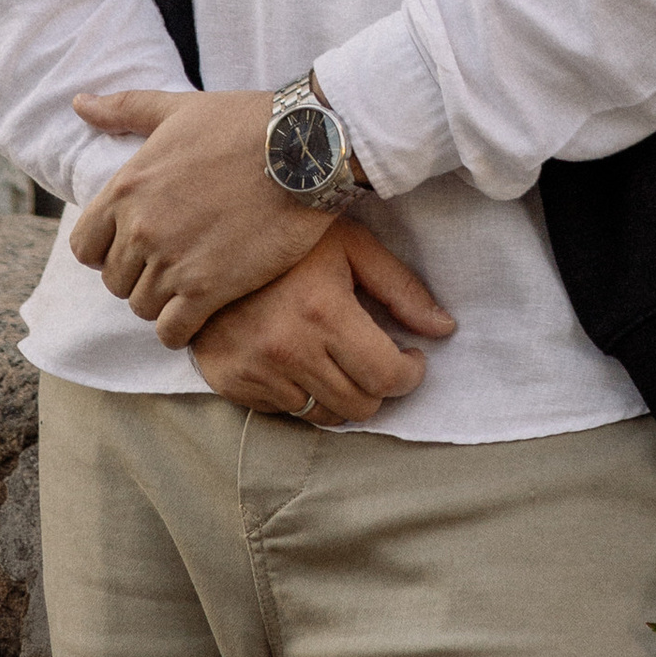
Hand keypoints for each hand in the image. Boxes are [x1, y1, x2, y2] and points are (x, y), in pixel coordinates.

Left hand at [69, 87, 327, 346]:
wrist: (307, 148)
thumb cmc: (246, 122)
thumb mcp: (180, 109)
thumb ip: (125, 108)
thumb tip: (79, 101)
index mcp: (127, 188)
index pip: (85, 247)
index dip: (109, 249)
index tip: (139, 244)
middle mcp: (141, 229)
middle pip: (116, 281)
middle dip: (141, 274)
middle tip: (177, 260)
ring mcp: (173, 262)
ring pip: (143, 307)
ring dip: (164, 300)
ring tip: (194, 281)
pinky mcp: (209, 289)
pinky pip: (172, 331)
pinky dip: (182, 328)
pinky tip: (204, 310)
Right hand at [191, 217, 456, 424]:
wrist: (211, 243)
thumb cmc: (293, 241)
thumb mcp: (352, 246)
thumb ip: (400, 289)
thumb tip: (444, 329)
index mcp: (324, 312)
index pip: (385, 376)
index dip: (410, 374)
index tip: (411, 358)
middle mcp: (288, 349)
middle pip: (359, 405)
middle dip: (380, 387)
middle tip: (379, 359)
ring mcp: (256, 371)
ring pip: (324, 415)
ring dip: (344, 394)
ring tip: (343, 359)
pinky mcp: (231, 384)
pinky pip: (286, 412)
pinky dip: (304, 394)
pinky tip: (303, 361)